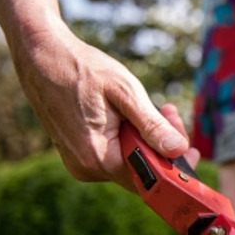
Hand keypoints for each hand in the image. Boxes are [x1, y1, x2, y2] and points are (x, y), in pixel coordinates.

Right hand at [9, 19, 190, 190]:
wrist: (43, 55)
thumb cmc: (83, 69)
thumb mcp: (125, 93)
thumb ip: (152, 125)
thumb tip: (177, 150)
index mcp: (98, 159)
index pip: (149, 179)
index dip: (174, 167)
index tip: (191, 150)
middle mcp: (88, 168)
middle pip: (142, 171)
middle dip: (163, 147)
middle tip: (171, 115)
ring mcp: (81, 163)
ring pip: (131, 162)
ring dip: (149, 139)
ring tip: (157, 108)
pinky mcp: (80, 154)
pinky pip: (116, 154)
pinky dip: (132, 138)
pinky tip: (135, 115)